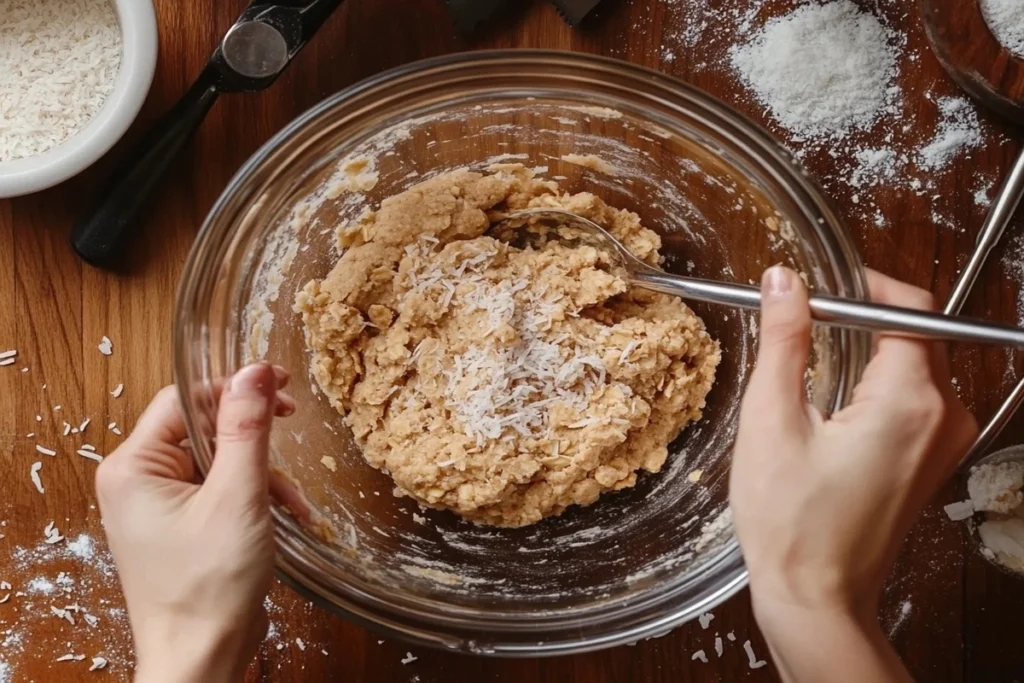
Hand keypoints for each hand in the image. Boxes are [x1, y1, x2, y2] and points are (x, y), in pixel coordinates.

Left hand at [96, 364, 294, 682]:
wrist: (201, 659)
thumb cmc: (207, 588)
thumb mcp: (237, 497)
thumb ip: (246, 429)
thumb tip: (255, 371)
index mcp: (133, 467)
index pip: (185, 398)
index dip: (234, 387)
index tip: (279, 382)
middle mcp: (138, 481)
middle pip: (203, 427)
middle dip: (254, 437)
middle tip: (290, 420)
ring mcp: (159, 505)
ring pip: (219, 459)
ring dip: (263, 474)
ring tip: (294, 502)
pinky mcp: (182, 525)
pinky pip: (221, 488)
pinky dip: (256, 497)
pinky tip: (287, 516)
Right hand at [731, 267, 976, 680]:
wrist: (816, 600)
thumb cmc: (792, 527)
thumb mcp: (772, 421)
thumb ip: (783, 341)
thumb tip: (784, 283)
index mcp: (910, 403)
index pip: (909, 307)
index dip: (862, 285)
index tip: (818, 286)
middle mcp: (944, 418)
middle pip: (916, 332)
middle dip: (860, 316)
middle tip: (803, 321)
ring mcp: (944, 443)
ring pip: (915, 363)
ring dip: (866, 350)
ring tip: (808, 367)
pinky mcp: (931, 460)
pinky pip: (914, 398)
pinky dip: (875, 384)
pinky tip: (829, 405)